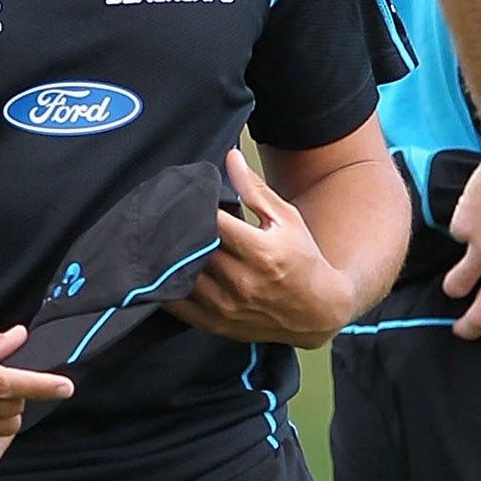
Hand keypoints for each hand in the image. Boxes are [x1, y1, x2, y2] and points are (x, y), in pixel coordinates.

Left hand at [168, 149, 357, 348]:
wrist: (317, 310)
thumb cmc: (302, 258)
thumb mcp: (286, 219)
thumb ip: (254, 189)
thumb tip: (230, 156)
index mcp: (261, 251)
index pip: (211, 222)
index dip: (194, 207)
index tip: (186, 197)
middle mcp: (242, 281)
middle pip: (193, 248)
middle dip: (180, 229)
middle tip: (166, 214)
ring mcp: (226, 306)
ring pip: (180, 274)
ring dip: (170, 256)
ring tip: (163, 238)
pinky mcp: (215, 324)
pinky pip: (176, 303)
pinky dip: (166, 285)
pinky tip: (164, 268)